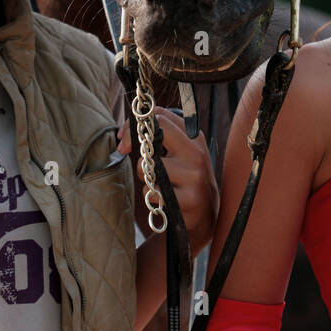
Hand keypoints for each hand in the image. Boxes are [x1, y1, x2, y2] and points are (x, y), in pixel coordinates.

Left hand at [117, 108, 218, 256]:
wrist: (206, 213)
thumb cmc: (186, 177)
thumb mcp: (182, 152)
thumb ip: (162, 136)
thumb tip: (125, 134)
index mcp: (195, 137)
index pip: (160, 117)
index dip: (136, 126)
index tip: (123, 139)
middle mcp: (196, 154)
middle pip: (153, 137)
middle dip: (137, 148)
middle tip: (132, 157)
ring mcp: (194, 177)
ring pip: (148, 169)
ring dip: (146, 179)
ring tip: (160, 185)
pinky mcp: (188, 200)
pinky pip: (153, 194)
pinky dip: (152, 198)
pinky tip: (166, 200)